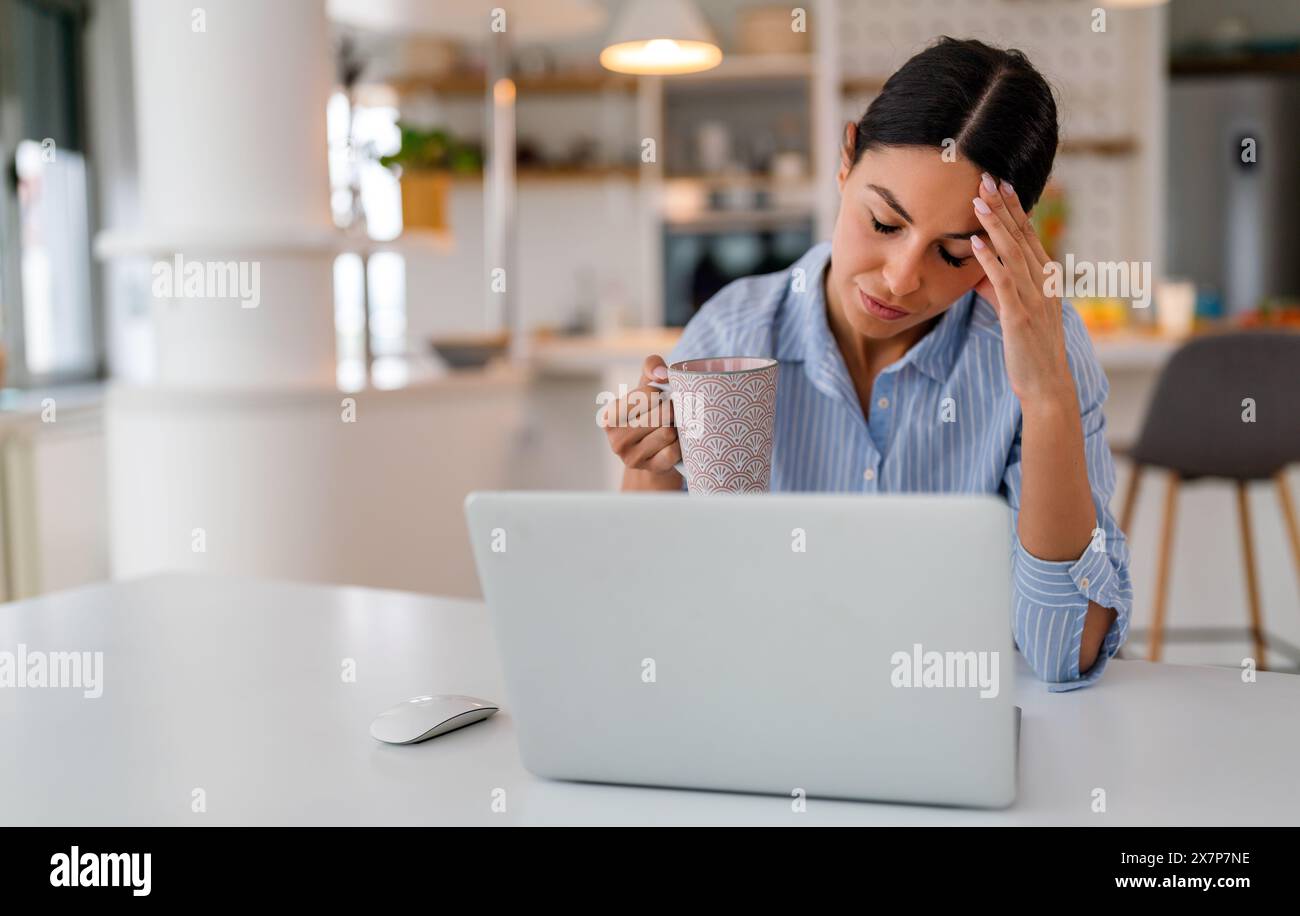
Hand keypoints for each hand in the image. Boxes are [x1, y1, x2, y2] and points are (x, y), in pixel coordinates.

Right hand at [601, 354, 682, 479]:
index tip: (660, 398)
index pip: (649, 394)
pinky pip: (675, 451)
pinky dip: (680, 445)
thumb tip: (662, 375)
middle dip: (671, 410)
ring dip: (677, 428)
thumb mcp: (647, 385)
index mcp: (609, 415)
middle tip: (669, 414)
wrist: (655, 450)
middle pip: (662, 413)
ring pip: (669, 432)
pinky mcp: (649, 469)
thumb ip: (652, 366)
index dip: (663, 393)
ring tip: (670, 428)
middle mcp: (615, 438)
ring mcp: (630, 458)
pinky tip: (673, 444)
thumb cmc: (650, 411)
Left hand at [969, 173, 1074, 408]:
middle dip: (1005, 206)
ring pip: (1014, 253)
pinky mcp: (1019, 316)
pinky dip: (990, 260)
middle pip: (1023, 236)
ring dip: (995, 225)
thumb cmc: (1029, 351)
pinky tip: (975, 243)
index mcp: (1047, 279)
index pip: (1029, 236)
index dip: (1015, 210)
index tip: (1002, 185)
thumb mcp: (1015, 313)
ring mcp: (1034, 298)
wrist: (1046, 385)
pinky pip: (1003, 282)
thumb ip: (999, 289)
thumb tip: (978, 273)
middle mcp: (1045, 283)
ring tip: (978, 200)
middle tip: (988, 178)